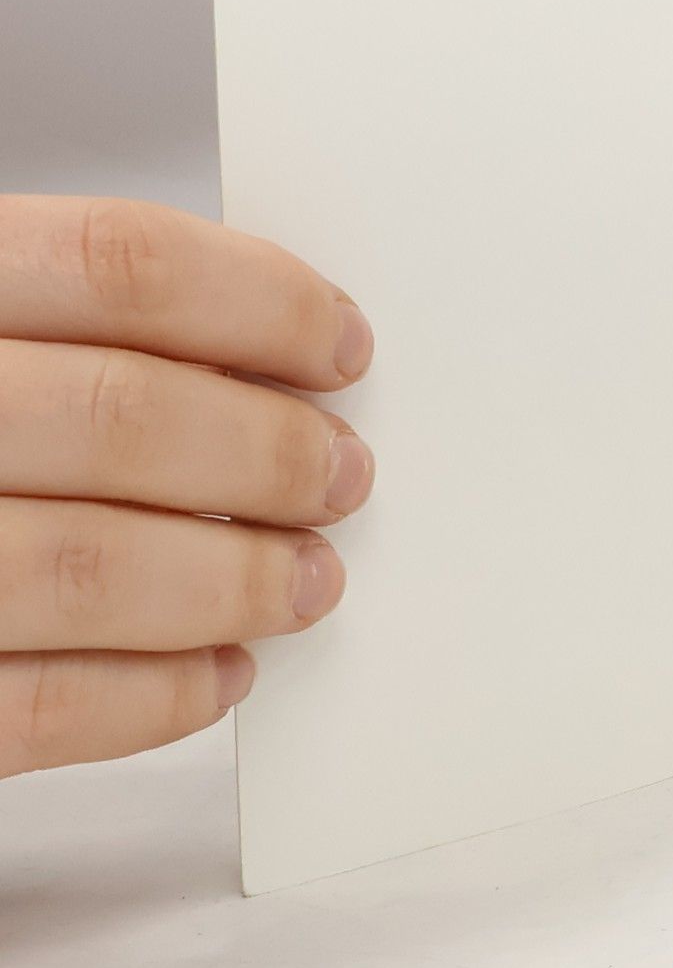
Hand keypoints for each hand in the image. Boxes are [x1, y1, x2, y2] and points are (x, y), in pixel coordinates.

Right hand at [0, 197, 372, 775]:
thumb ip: (87, 327)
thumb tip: (269, 363)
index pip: (120, 263)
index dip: (262, 303)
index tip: (342, 348)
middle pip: (125, 414)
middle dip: (268, 453)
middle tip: (340, 476)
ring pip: (90, 565)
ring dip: (235, 580)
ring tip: (305, 581)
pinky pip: (35, 705)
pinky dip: (153, 695)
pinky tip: (217, 672)